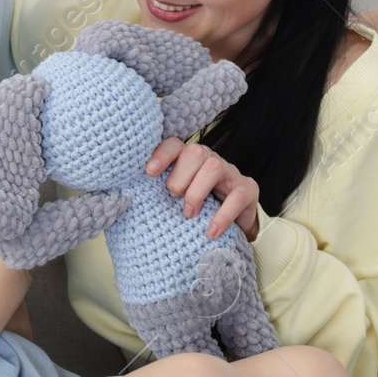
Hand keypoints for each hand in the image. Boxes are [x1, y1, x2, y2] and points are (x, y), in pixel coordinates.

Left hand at [144, 138, 259, 239]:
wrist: (233, 227)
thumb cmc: (199, 211)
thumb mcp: (178, 200)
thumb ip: (161, 194)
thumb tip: (129, 199)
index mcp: (190, 160)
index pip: (175, 145)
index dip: (162, 155)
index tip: (149, 172)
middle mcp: (211, 160)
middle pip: (195, 152)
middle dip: (179, 178)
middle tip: (173, 199)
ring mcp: (231, 173)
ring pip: (214, 166)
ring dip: (197, 192)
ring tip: (189, 214)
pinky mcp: (248, 189)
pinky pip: (237, 196)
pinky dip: (223, 215)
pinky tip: (211, 231)